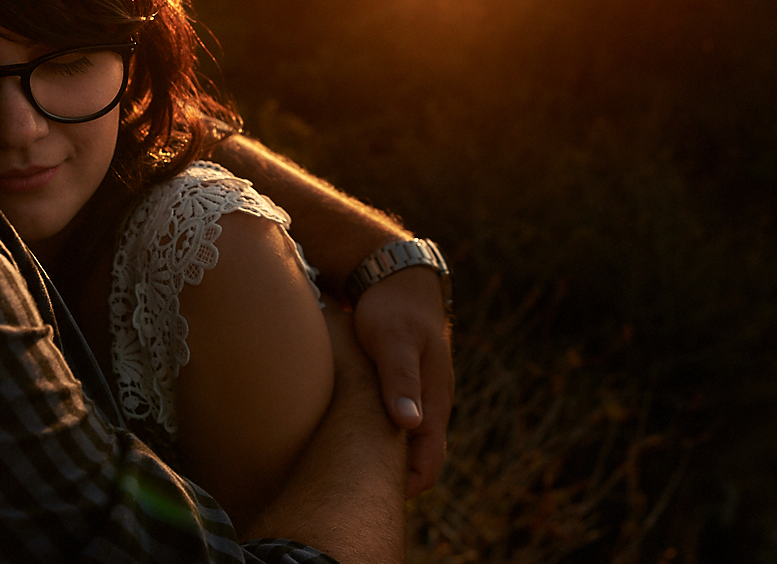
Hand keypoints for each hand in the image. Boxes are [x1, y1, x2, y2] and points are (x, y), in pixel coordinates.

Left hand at [353, 267, 452, 497]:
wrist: (393, 274)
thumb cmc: (391, 307)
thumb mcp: (393, 340)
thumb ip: (401, 379)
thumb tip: (409, 424)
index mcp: (433, 400)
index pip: (429, 463)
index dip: (405, 489)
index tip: (370, 502)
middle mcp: (427, 404)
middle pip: (416, 460)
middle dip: (390, 481)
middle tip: (350, 497)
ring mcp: (414, 395)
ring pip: (403, 443)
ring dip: (380, 460)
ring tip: (343, 478)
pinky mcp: (397, 386)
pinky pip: (391, 424)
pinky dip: (373, 438)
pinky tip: (343, 443)